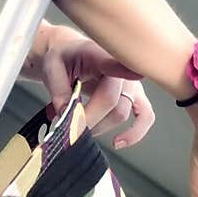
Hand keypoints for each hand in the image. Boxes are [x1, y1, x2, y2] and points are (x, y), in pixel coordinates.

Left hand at [39, 26, 154, 149]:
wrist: (70, 56)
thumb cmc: (63, 58)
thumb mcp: (52, 67)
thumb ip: (59, 89)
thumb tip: (67, 114)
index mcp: (100, 54)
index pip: (112, 64)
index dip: (121, 73)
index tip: (133, 77)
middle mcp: (122, 67)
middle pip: (110, 101)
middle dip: (87, 119)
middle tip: (67, 126)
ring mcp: (131, 82)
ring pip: (121, 113)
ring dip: (99, 127)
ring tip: (79, 129)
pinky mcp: (135, 95)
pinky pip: (145, 116)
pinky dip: (135, 132)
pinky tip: (118, 142)